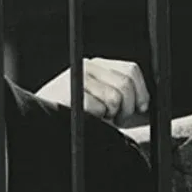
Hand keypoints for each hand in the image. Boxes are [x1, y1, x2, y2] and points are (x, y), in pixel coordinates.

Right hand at [35, 58, 149, 126]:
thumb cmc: (79, 118)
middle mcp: (87, 66)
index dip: (141, 91)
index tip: (141, 107)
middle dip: (127, 108)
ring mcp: (77, 77)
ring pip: (115, 97)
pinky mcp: (68, 91)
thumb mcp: (103, 102)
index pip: (130, 70)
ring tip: (98, 118)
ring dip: (110, 115)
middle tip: (116, 118)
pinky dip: (96, 119)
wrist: (45, 125)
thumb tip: (146, 104)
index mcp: (97, 66)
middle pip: (125, 84)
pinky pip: (98, 108)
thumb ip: (122, 97)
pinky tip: (86, 119)